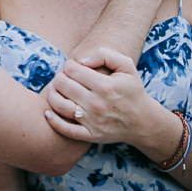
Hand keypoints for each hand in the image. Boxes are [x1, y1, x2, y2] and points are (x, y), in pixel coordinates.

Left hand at [44, 48, 165, 146]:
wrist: (143, 122)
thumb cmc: (132, 90)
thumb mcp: (126, 65)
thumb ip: (105, 54)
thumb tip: (82, 61)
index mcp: (105, 85)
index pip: (72, 69)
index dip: (68, 64)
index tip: (72, 67)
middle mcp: (97, 104)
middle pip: (63, 85)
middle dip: (59, 77)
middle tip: (63, 77)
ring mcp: (93, 122)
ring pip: (60, 106)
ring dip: (52, 94)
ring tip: (56, 89)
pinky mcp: (90, 135)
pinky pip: (65, 130)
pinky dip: (53, 121)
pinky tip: (48, 112)